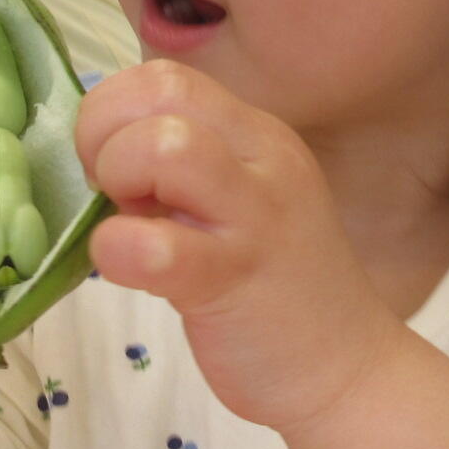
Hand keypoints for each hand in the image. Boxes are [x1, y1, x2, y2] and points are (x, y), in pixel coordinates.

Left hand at [75, 60, 401, 432]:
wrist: (349, 372)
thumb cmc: (276, 292)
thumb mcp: (237, 204)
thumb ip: (182, 171)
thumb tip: (100, 152)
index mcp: (256, 137)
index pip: (167, 77)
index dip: (115, 113)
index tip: (113, 169)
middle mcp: (261, 161)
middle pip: (162, 92)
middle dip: (104, 135)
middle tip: (113, 195)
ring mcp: (254, 218)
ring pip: (164, 147)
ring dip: (118, 179)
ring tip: (131, 223)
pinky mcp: (235, 280)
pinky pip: (156, 246)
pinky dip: (119, 250)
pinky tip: (130, 268)